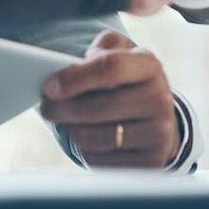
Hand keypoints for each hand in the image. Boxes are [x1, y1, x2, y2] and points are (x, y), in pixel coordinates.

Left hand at [39, 31, 182, 169]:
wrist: (161, 121)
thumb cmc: (130, 81)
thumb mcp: (123, 53)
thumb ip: (105, 46)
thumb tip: (87, 61)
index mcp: (150, 66)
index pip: (110, 68)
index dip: (75, 77)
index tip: (50, 87)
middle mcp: (159, 100)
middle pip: (98, 108)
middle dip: (62, 109)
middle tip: (46, 107)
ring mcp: (158, 134)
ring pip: (96, 138)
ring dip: (71, 130)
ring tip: (64, 121)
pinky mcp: (150, 163)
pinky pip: (102, 161)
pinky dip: (85, 151)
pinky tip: (84, 138)